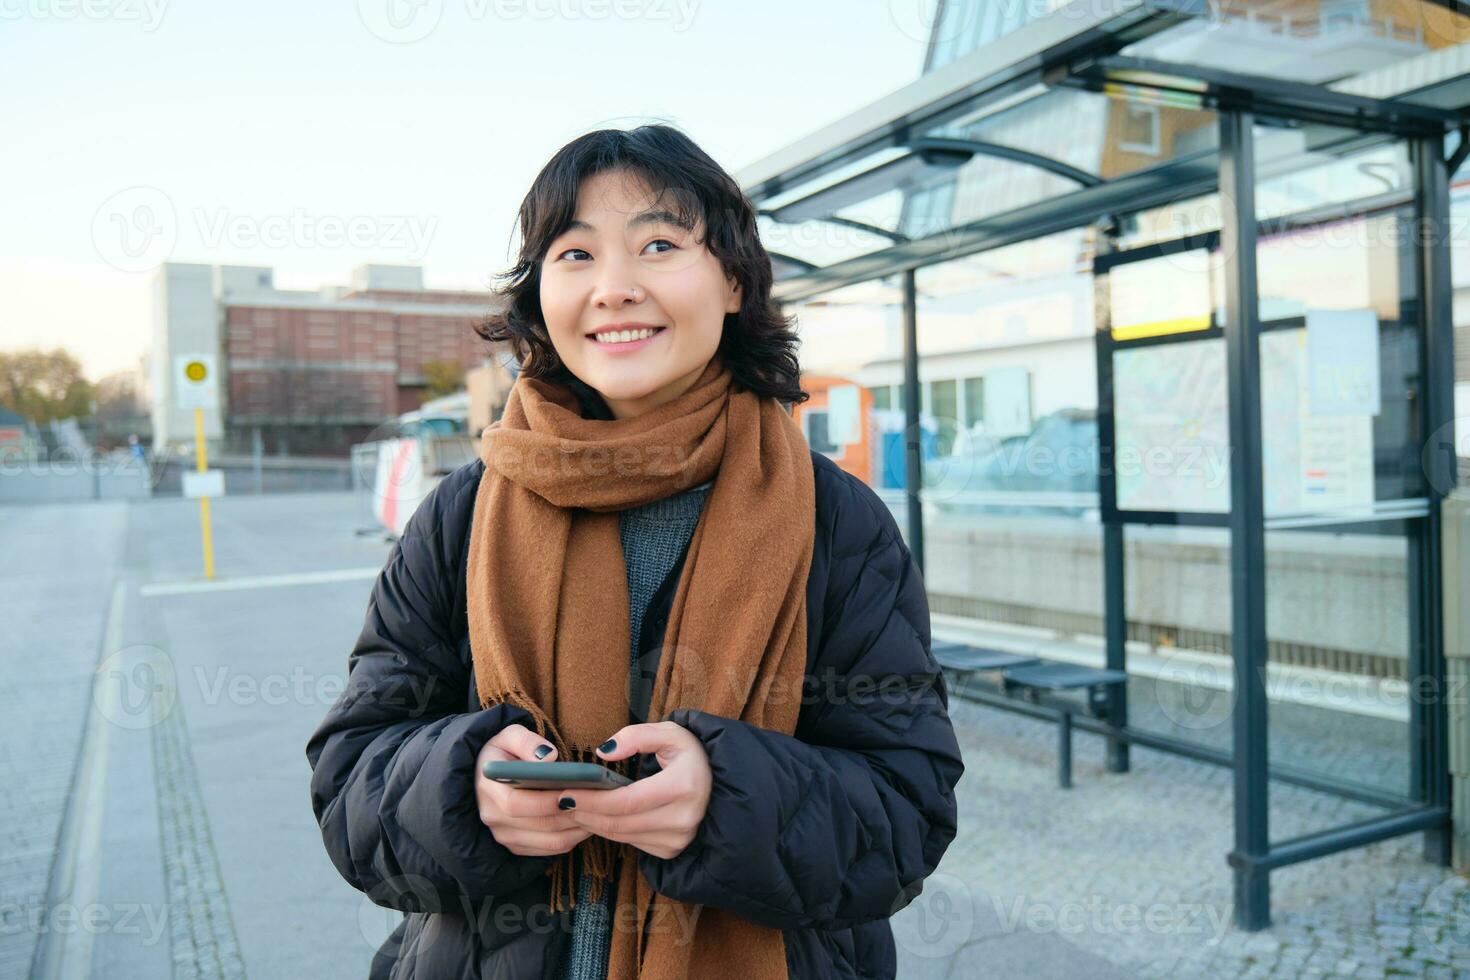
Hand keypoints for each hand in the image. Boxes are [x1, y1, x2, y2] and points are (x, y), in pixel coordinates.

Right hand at [475, 723, 591, 856]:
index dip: (546, 801)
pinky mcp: (517, 847)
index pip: (516, 804)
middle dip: (572, 814)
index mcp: (488, 789)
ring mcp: (505, 836)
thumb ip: (526, 741)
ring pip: (551, 842)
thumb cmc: (503, 751)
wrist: (489, 774)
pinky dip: (574, 837)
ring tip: (599, 811)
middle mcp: (493, 818)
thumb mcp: (508, 735)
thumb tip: (549, 756)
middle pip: (540, 825)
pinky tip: (589, 821)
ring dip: (578, 829)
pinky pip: (552, 849)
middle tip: (599, 801)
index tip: (573, 790)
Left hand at [557, 721, 711, 860]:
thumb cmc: (689, 754)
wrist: (716, 783)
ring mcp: (679, 839)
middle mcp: (683, 819)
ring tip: (570, 808)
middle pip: (619, 823)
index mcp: (684, 787)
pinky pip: (631, 842)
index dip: (592, 800)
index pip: (626, 801)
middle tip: (557, 802)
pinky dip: (609, 831)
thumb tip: (603, 752)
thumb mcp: (668, 733)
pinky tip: (594, 817)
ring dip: (592, 824)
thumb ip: (636, 736)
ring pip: (622, 836)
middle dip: (584, 814)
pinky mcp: (672, 849)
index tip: (565, 792)